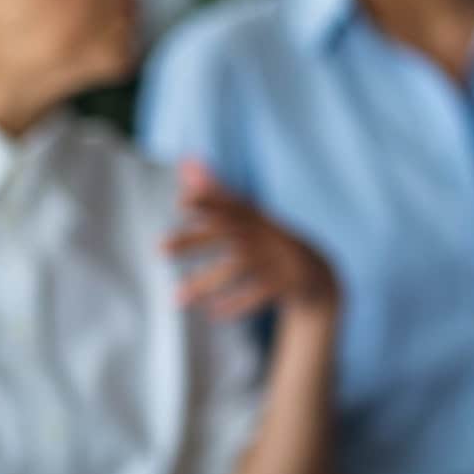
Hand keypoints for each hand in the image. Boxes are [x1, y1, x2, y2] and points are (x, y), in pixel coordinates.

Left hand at [165, 161, 337, 319]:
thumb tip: (186, 161)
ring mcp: (278, 257)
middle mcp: (266, 234)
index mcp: (254, 217)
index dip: (209, 201)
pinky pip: (259, 294)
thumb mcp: (246, 214)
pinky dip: (236, 304)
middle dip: (194, 240)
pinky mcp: (287, 282)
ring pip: (238, 268)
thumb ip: (215, 191)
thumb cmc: (267, 240)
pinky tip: (213, 313)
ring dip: (206, 282)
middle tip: (159, 249)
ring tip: (177, 298)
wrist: (315, 272)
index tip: (183, 201)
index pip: (230, 205)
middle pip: (228, 234)